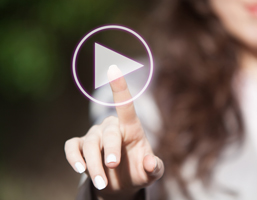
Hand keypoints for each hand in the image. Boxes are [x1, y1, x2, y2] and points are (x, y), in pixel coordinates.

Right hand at [64, 65, 163, 198]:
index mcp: (131, 128)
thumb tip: (150, 163)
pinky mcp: (80, 147)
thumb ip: (154, 168)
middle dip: (109, 149)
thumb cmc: (138, 172)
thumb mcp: (151, 172)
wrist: (121, 184)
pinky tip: (80, 168)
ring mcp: (94, 136)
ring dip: (93, 164)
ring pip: (89, 144)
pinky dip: (73, 158)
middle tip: (112, 166)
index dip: (119, 87)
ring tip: (102, 183)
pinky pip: (72, 147)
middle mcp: (111, 128)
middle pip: (107, 133)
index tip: (113, 68)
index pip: (125, 105)